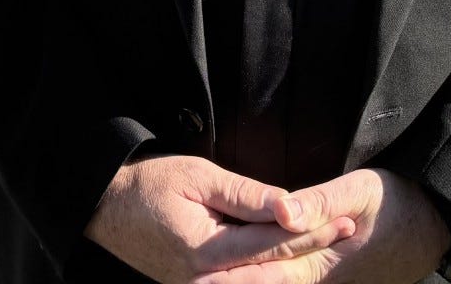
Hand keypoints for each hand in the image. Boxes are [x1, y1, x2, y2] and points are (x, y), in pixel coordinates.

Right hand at [85, 154, 357, 283]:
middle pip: (272, 271)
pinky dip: (267, 275)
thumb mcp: (198, 177)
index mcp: (206, 251)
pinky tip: (290, 262)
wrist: (105, 208)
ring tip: (327, 245)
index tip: (344, 218)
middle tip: (346, 232)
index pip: (273, 244)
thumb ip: (246, 195)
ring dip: (294, 266)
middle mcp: (204, 281)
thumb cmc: (150, 185)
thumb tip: (291, 206)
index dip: (312, 231)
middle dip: (311, 251)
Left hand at [189, 168, 450, 283]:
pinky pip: (285, 280)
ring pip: (272, 283)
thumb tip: (283, 211)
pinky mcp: (322, 276)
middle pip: (262, 283)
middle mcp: (313, 278)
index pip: (262, 273)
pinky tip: (235, 273)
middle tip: (188, 281)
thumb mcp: (361, 191)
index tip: (196, 275)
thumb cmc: (398, 205)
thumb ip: (320, 201)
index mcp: (317, 261)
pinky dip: (261, 276)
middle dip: (225, 282)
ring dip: (239, 279)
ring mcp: (318, 280)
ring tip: (197, 280)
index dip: (229, 276)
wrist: (433, 227)